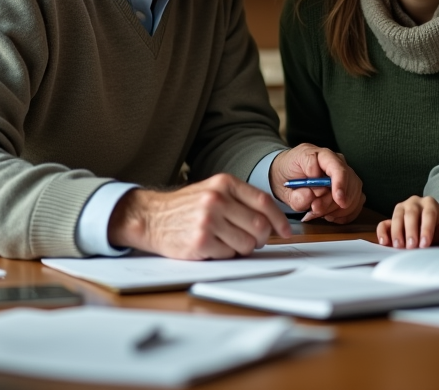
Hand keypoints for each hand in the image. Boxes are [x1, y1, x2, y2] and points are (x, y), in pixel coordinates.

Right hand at [107, 174, 290, 259]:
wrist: (151, 217)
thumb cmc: (186, 207)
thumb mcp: (213, 191)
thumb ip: (240, 200)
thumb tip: (272, 221)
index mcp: (224, 184)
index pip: (264, 202)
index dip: (280, 220)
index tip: (286, 231)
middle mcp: (217, 199)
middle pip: (260, 225)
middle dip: (262, 238)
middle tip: (253, 241)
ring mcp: (208, 220)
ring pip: (247, 244)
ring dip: (243, 248)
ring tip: (228, 242)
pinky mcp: (200, 241)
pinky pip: (229, 254)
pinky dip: (226, 254)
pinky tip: (213, 246)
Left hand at [269, 144, 364, 223]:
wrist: (286, 173)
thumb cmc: (287, 174)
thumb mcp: (282, 183)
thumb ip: (296, 194)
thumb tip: (312, 197)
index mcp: (319, 155)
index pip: (338, 168)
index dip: (340, 184)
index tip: (339, 200)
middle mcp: (336, 161)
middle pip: (349, 183)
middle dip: (333, 203)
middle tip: (314, 210)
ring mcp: (345, 173)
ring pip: (355, 194)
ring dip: (338, 210)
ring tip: (319, 212)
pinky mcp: (350, 186)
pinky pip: (357, 202)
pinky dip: (346, 214)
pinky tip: (331, 215)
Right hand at [377, 196, 438, 248]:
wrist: (429, 220)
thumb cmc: (437, 225)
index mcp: (430, 203)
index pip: (428, 214)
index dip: (426, 229)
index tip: (424, 244)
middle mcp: (414, 202)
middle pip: (411, 214)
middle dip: (411, 231)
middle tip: (411, 247)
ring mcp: (401, 208)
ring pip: (397, 217)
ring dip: (397, 233)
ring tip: (399, 247)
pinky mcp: (391, 217)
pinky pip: (384, 223)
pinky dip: (382, 233)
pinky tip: (384, 243)